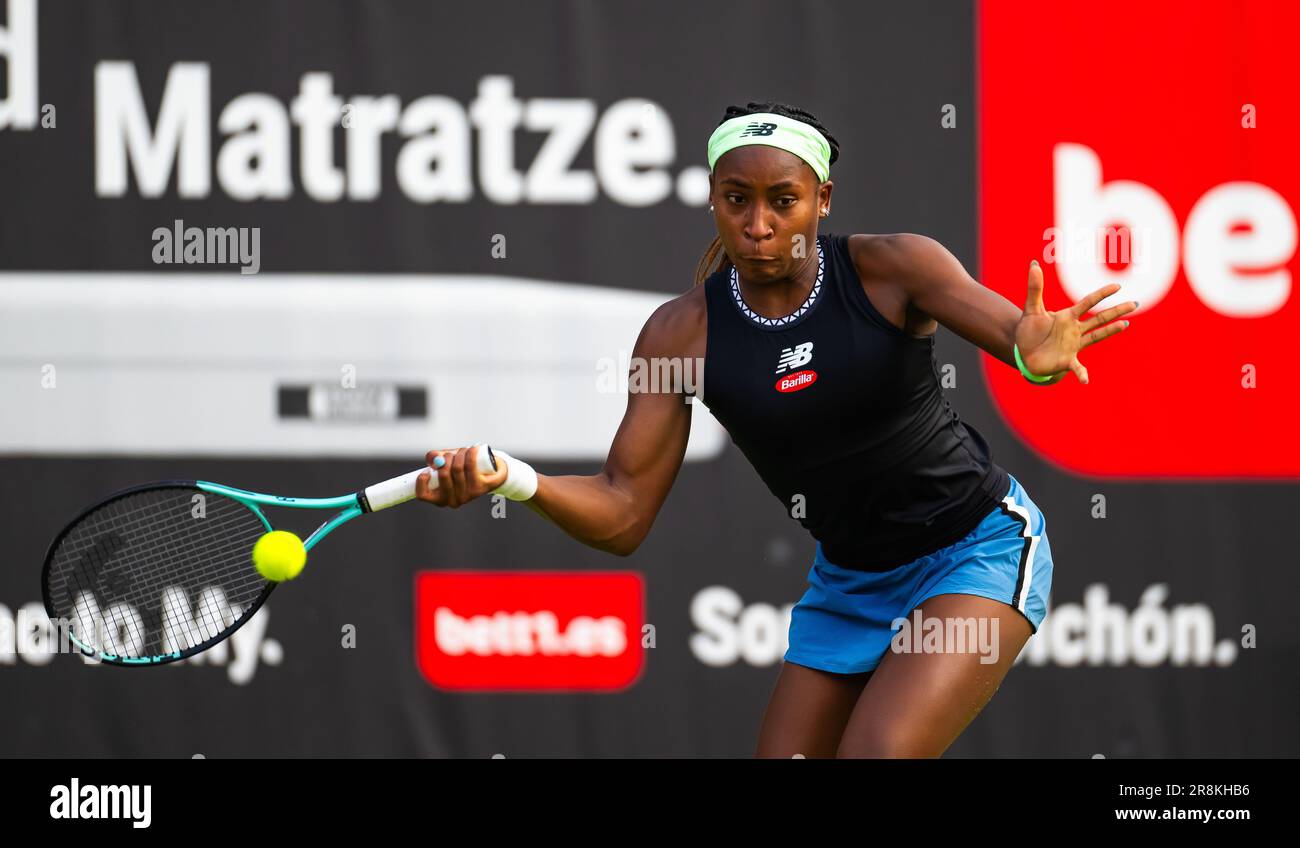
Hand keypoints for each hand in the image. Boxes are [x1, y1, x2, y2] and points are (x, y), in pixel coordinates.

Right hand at [414, 445, 508, 507]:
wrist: (490, 471)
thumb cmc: (461, 467)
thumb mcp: (444, 462)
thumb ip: (434, 458)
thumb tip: (434, 458)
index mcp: (439, 498)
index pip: (422, 495)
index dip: (422, 481)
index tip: (428, 470)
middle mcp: (452, 501)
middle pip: (444, 474)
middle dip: (446, 458)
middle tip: (450, 454)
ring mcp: (467, 496)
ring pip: (458, 468)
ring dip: (459, 453)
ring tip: (464, 451)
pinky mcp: (480, 489)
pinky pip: (471, 466)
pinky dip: (470, 454)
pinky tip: (472, 449)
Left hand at [1015, 260, 1136, 384]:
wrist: (1024, 353)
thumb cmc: (1030, 331)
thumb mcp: (1031, 309)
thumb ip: (1034, 288)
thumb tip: (1034, 264)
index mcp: (1067, 316)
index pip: (1087, 302)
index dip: (1101, 294)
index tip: (1117, 286)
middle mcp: (1075, 329)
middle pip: (1099, 318)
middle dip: (1116, 311)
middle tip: (1135, 304)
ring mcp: (1074, 345)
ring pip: (1097, 336)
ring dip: (1110, 331)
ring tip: (1125, 326)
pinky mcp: (1067, 361)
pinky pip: (1078, 368)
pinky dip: (1082, 374)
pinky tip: (1086, 380)